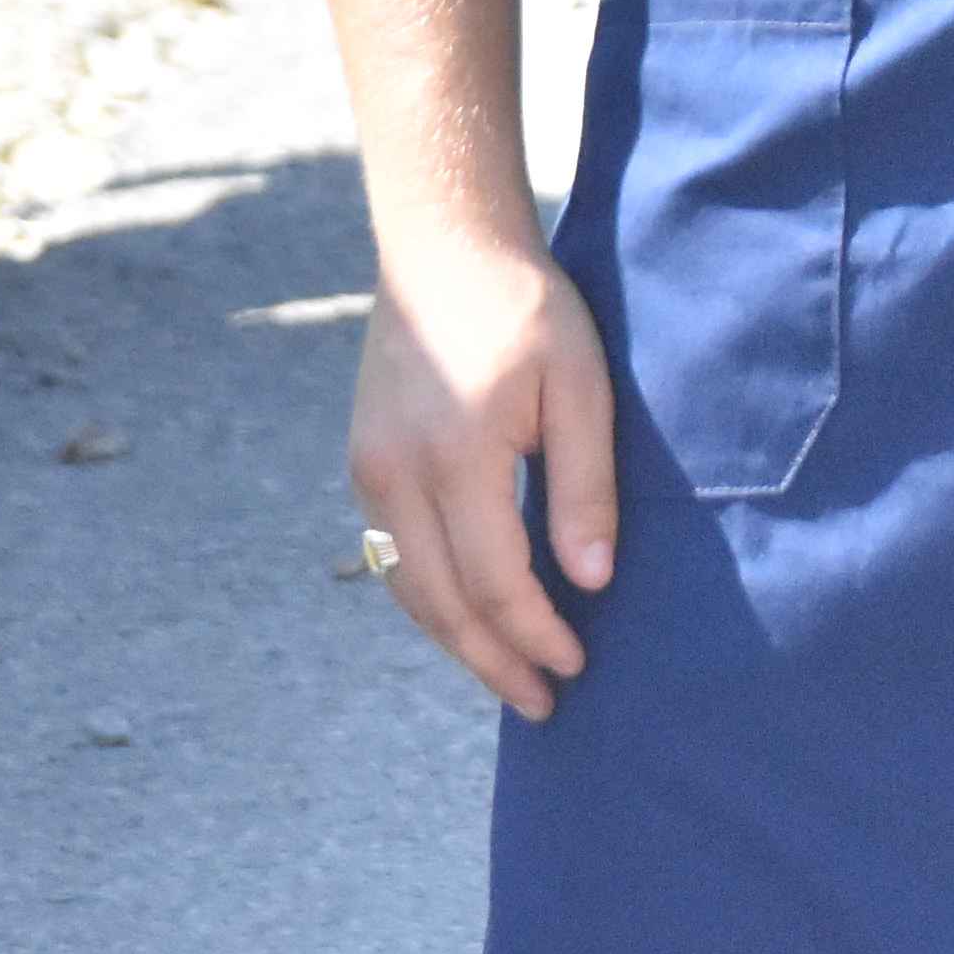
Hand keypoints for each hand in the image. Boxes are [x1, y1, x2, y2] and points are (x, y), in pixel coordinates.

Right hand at [350, 217, 618, 715]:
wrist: (443, 250)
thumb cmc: (528, 309)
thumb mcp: (581, 385)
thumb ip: (585, 483)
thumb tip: (589, 580)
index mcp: (458, 457)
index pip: (496, 581)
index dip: (536, 634)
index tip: (578, 666)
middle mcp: (398, 476)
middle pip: (441, 603)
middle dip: (493, 661)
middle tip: (542, 703)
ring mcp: (370, 472)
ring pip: (408, 587)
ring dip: (457, 639)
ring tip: (509, 674)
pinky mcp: (364, 463)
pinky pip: (394, 554)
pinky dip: (432, 597)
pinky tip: (470, 612)